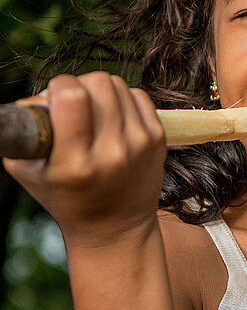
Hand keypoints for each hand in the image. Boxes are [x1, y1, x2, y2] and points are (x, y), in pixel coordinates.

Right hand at [3, 72, 165, 246]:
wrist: (115, 226)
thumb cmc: (65, 197)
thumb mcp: (29, 171)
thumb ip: (25, 129)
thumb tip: (38, 97)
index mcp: (76, 164)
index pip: (73, 97)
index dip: (58, 87)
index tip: (53, 99)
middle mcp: (113, 152)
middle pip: (98, 83)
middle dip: (79, 85)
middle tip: (72, 104)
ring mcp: (140, 144)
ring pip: (119, 85)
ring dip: (100, 90)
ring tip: (91, 112)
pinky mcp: (158, 138)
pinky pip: (139, 95)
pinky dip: (122, 98)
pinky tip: (112, 117)